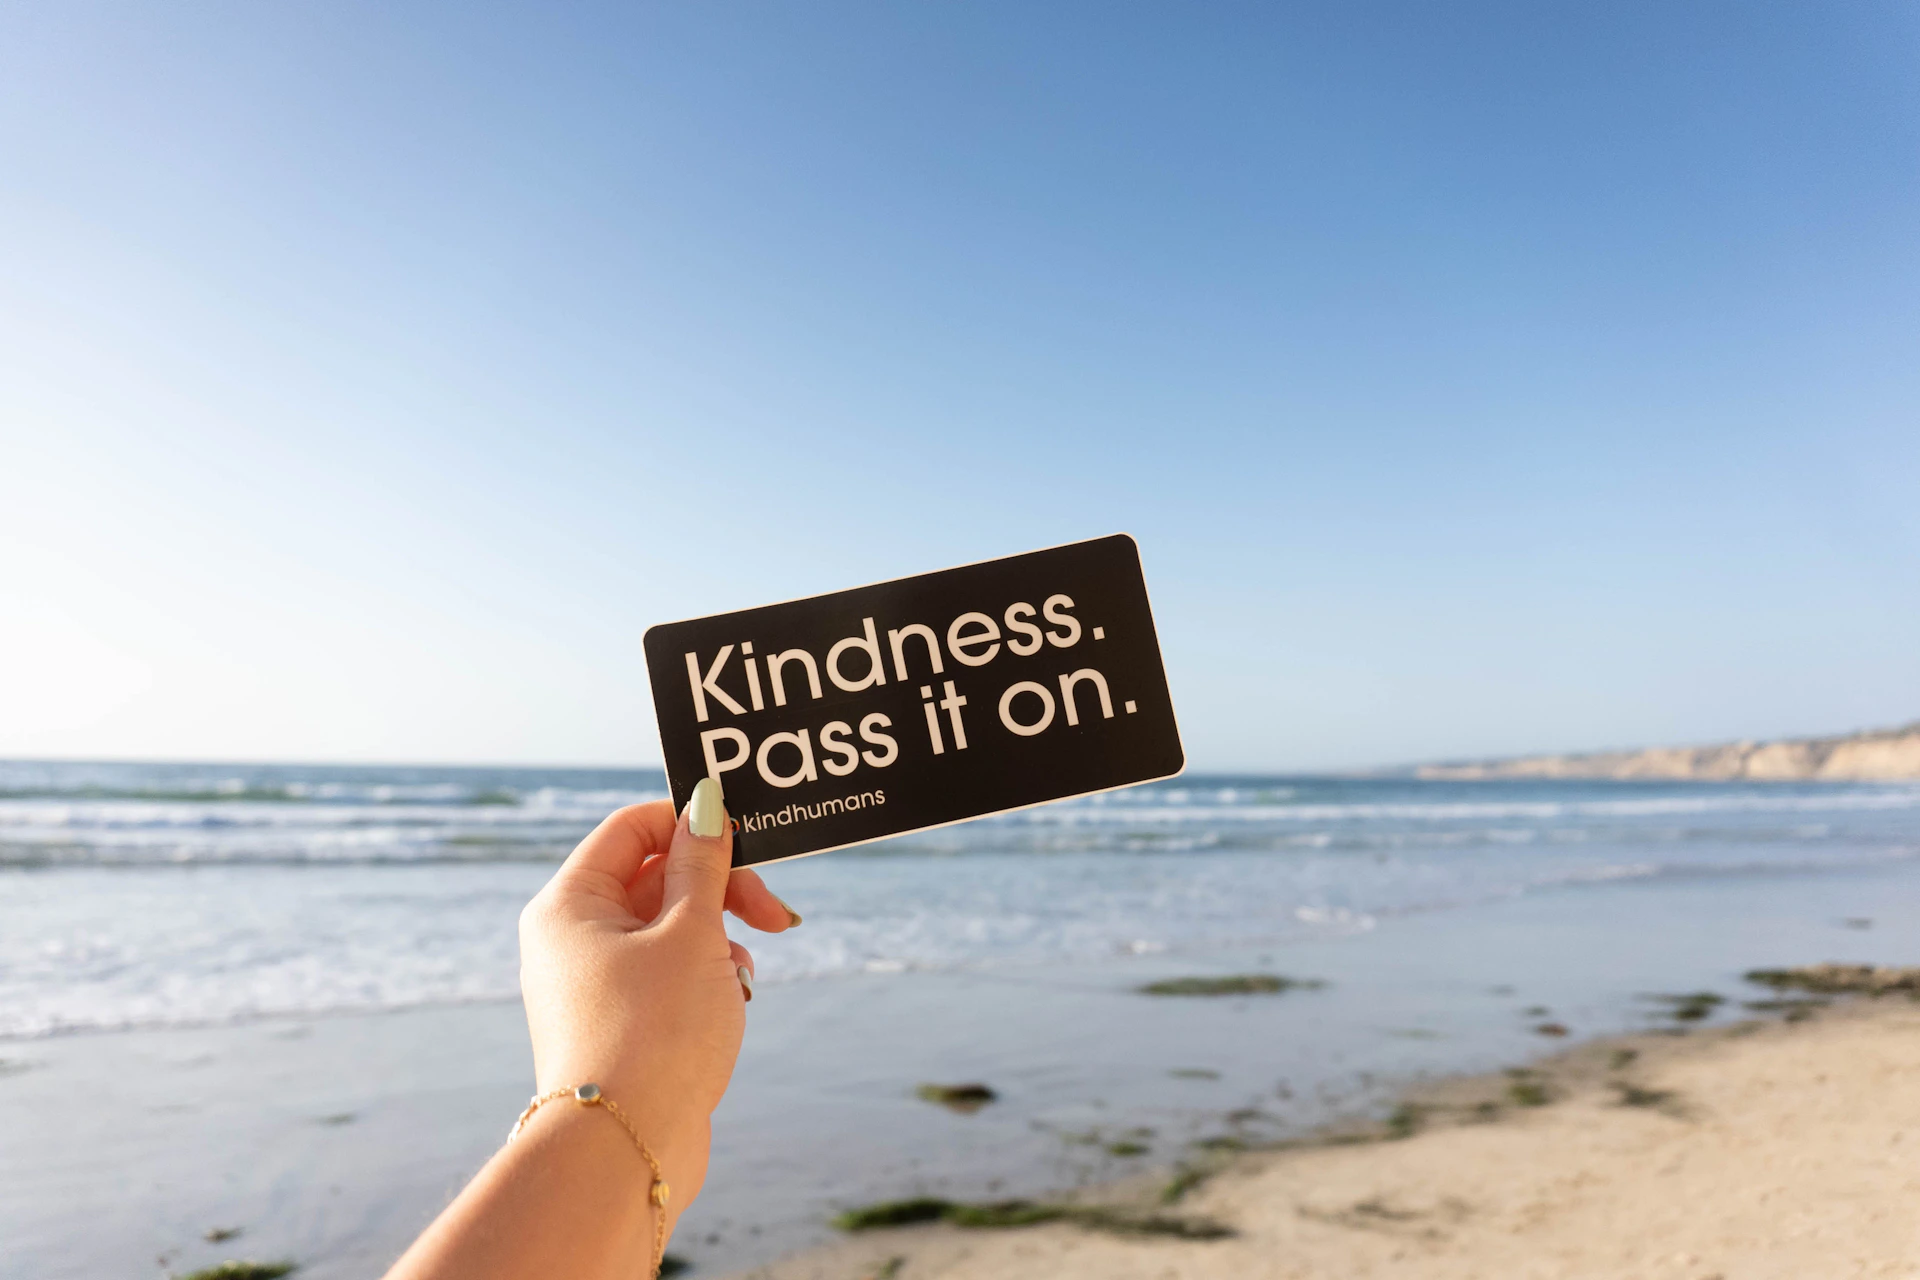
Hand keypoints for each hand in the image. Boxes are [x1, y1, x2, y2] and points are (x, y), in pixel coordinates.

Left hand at [516, 780, 796, 1226]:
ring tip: (743, 975)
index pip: (632, 827)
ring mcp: (593, 984)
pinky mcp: (620, 1024)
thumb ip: (704, 862)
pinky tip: (732, 1000)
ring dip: (720, 937)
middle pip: (657, 877)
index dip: (692, 823)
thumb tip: (706, 802)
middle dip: (722, 890)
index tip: (749, 843)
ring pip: (670, 927)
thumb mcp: (692, 933)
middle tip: (776, 916)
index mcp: (570, 903)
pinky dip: (707, 976)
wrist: (626, 1152)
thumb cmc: (654, 1034)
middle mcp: (571, 938)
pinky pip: (669, 974)